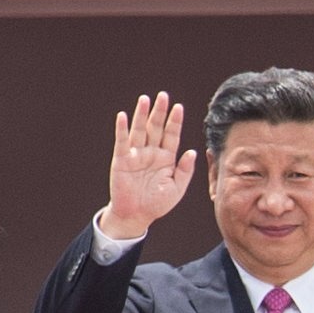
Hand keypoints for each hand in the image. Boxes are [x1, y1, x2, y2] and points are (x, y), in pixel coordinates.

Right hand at [101, 92, 196, 241]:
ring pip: (139, 131)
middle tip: (163, 96)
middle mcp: (151, 152)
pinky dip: (122, 129)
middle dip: (159, 112)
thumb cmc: (157, 204)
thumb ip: (184, 170)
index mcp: (166, 158)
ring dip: (141, 115)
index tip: (178, 107)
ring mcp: (136, 154)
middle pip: (156, 128)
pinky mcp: (121, 160)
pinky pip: (122, 142)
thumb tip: (192, 151)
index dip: (175, 121)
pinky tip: (123, 116)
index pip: (171, 135)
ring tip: (145, 99)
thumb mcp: (176, 188)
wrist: (136, 216)